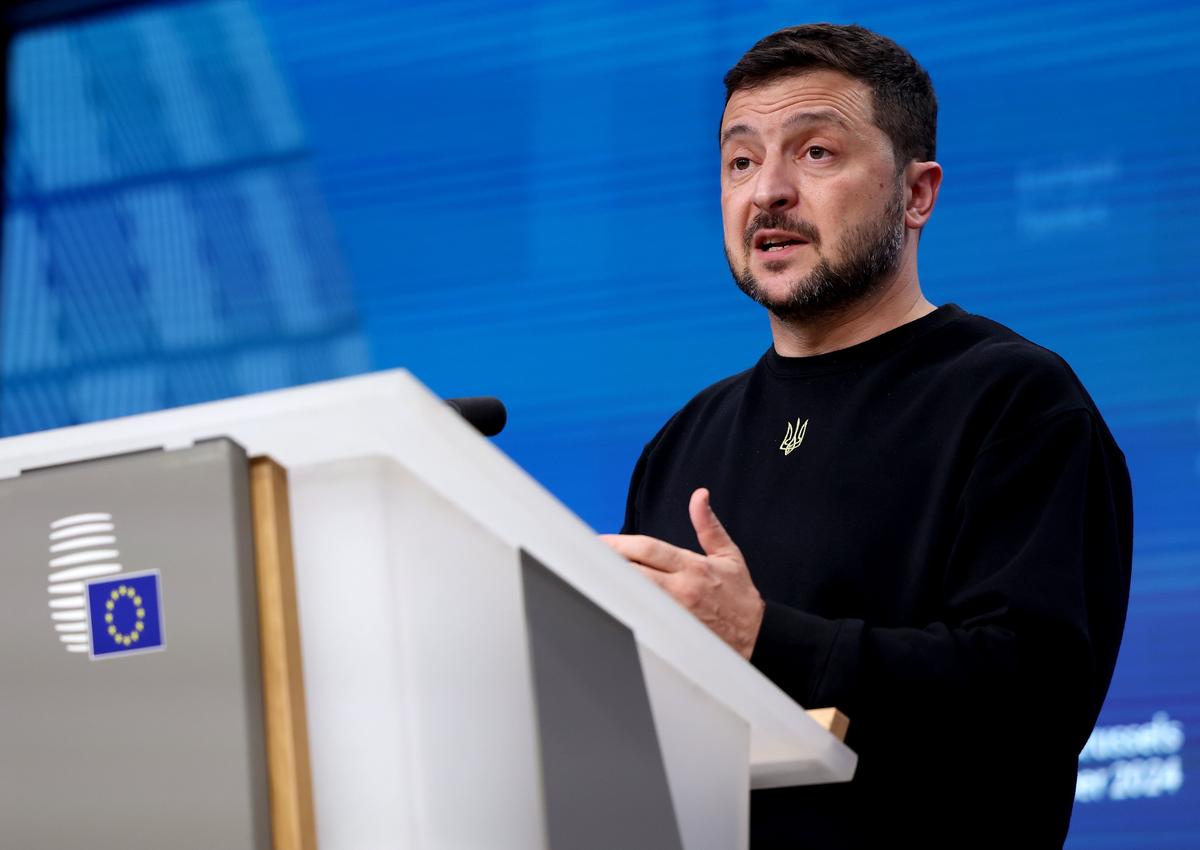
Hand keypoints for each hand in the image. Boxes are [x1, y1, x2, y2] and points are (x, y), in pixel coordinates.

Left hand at [601, 488, 764, 658]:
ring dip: (612, 585)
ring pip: (635, 595)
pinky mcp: (673, 633)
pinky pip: (644, 619)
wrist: (757, 636)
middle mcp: (682, 589)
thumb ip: (708, 526)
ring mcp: (676, 613)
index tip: (600, 541)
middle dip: (609, 562)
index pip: (649, 550)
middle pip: (636, 571)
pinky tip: (608, 605)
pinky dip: (625, 610)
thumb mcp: (728, 555)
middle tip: (585, 557)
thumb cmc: (740, 595)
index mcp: (693, 567)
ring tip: (589, 577)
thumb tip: (699, 496)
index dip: (620, 544)